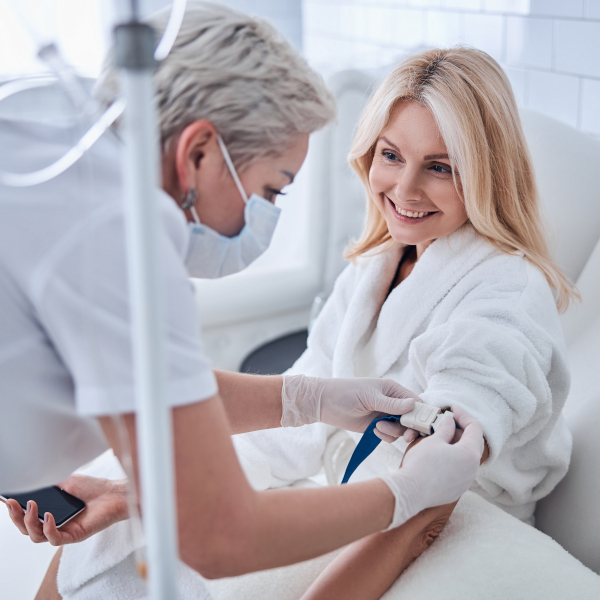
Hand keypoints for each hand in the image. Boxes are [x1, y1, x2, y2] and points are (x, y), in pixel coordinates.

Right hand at [3, 474, 127, 545]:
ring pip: (37, 536)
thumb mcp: (67, 481)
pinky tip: (49, 515)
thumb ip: (49, 483)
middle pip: (27, 530)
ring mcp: (64, 532)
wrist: (116, 493)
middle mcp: (55, 524)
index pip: (27, 517)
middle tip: (13, 504)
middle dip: (16, 517)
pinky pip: (54, 539)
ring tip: (32, 505)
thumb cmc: (94, 487)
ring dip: (29, 522)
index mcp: (51, 512)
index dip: (14, 511)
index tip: (5, 499)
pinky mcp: (74, 536)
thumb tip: (30, 479)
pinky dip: (48, 528)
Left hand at [281, 375, 418, 431]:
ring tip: (377, 427)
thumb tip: (413, 405)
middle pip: (411, 418)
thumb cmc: (345, 392)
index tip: (419, 426)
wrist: (324, 403)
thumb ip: (391, 404)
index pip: (415, 402)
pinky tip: (373, 431)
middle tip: (405, 436)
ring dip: (393, 431)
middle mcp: (391, 402)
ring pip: (401, 429)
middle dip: (409, 428)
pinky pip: (389, 435)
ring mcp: (384, 415)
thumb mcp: (369, 397)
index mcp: (393, 390)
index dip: (421, 414)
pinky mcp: (376, 426)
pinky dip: (385, 436)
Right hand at [379, 406, 483, 529]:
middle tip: (444, 423)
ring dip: (455, 445)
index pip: (475, 428)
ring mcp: (466, 482)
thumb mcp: (433, 440)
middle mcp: (473, 470)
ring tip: (438, 438)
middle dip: (459, 431)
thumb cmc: (422, 464)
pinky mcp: (456, 490)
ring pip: (465, 457)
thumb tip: (450, 421)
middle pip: (472, 443)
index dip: (464, 416)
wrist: (410, 492)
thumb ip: (445, 429)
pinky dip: (452, 459)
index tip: (453, 409)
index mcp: (470, 454)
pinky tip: (437, 455)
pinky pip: (459, 470)